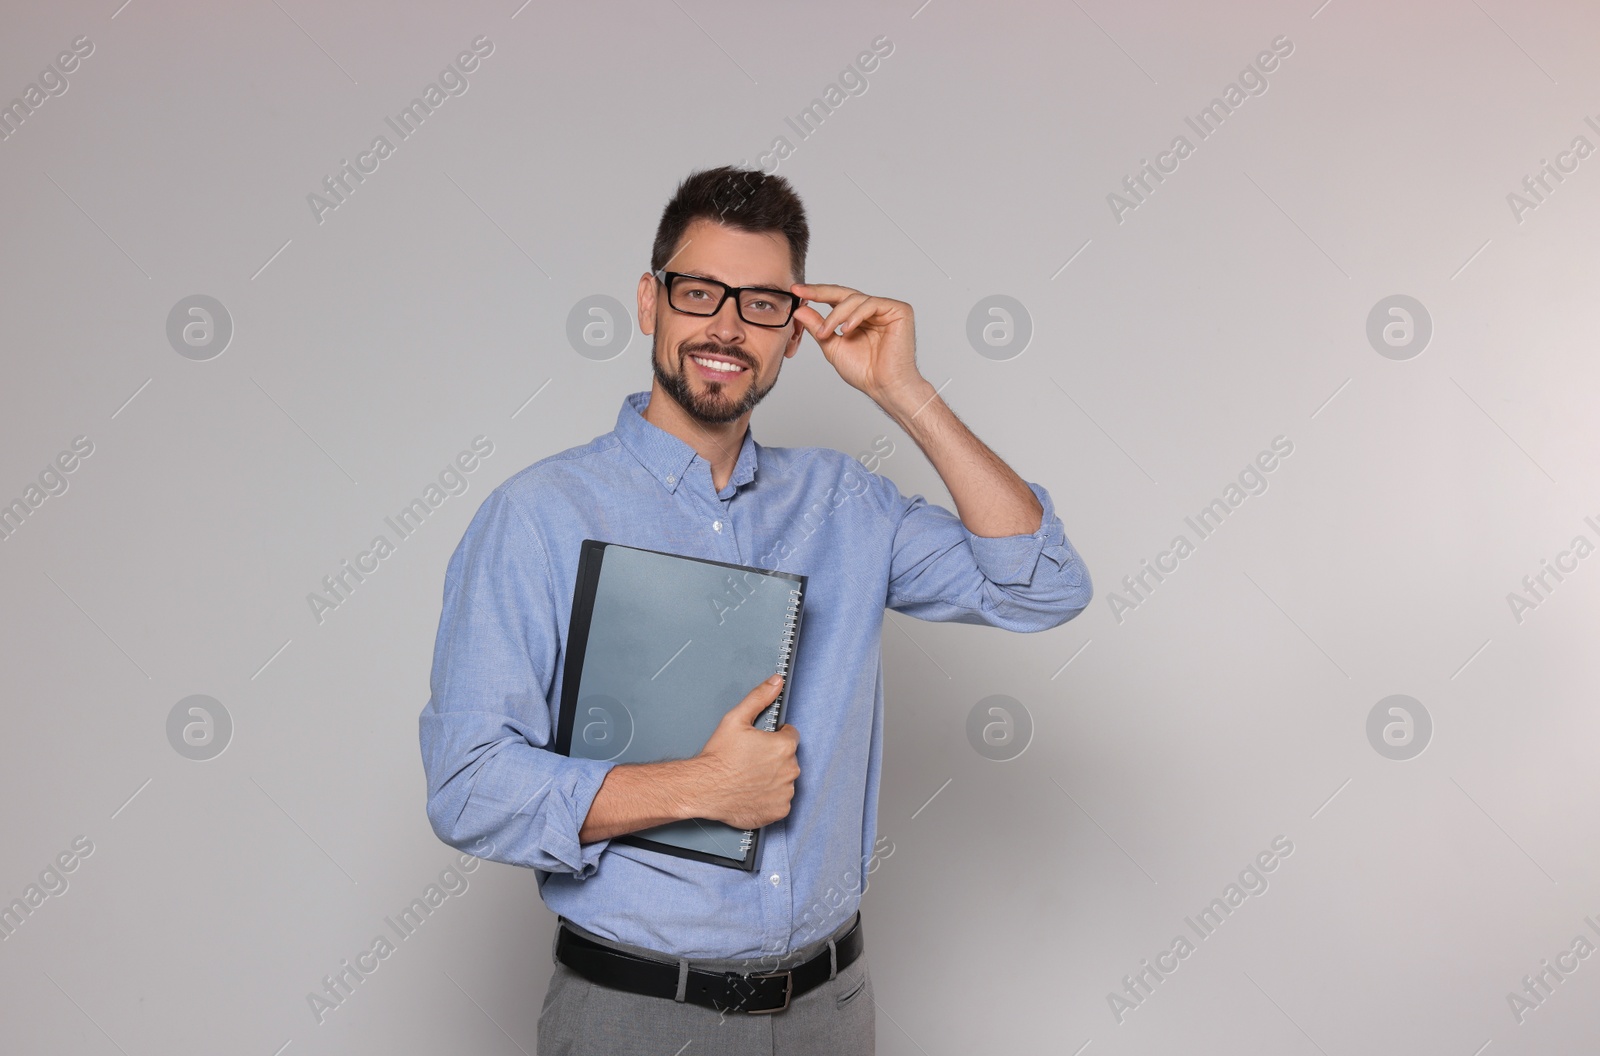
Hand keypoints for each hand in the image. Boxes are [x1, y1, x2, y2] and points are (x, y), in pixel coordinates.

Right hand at [692, 676, 799, 829]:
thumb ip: (759, 698)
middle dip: (774, 758)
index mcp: (783, 746)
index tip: (761, 743)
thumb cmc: (718, 757)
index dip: (775, 737)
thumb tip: (776, 682)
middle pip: (788, 759)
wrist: (704, 788)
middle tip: (751, 760)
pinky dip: (771, 798)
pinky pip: (781, 801)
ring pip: (785, 780)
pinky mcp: (779, 810)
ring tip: (750, 777)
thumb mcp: (735, 719)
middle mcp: (789, 770)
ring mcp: (785, 792)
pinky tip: (753, 792)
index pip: (791, 736)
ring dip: (773, 778)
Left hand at [791, 283, 924, 404]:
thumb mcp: (831, 346)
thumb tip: (799, 310)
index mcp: (857, 317)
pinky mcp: (899, 310)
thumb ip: (817, 327)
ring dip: (836, 315)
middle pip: (844, 293)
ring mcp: (886, 309)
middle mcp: (872, 310)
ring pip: (855, 299)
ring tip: (827, 332)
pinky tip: (847, 330)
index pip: (835, 299)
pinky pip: (871, 304)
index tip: (795, 291)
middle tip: (801, 293)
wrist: (884, 386)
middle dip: (820, 293)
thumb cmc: (864, 371)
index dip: (815, 294)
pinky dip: (855, 316)